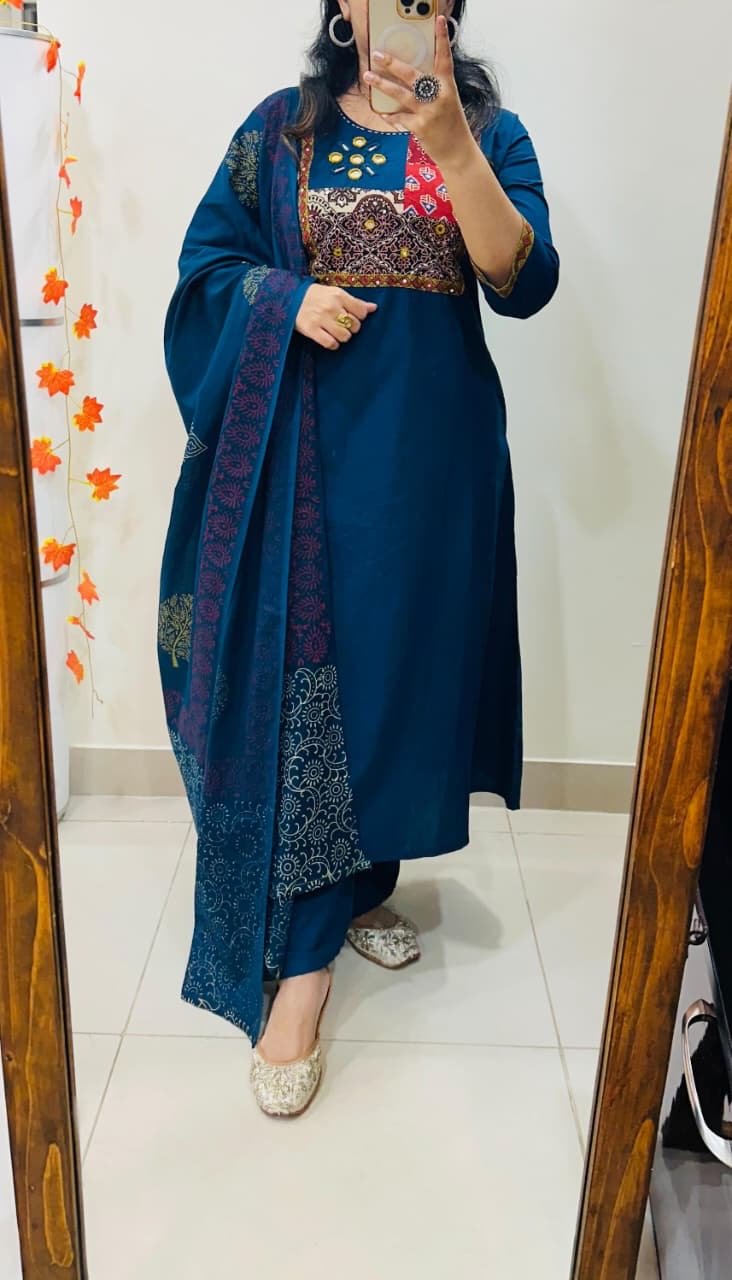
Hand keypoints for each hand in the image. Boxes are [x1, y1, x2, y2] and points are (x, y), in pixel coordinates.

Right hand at [295, 283, 377, 350]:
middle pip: (355, 326)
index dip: (359, 317)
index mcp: (338, 295)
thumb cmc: (314, 296)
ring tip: (335, 332)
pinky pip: (331, 343)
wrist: (288, 297)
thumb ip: (354, 302)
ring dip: (342, 337)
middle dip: (351, 328)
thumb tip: (374, 308)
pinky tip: (330, 340)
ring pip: (345, 336)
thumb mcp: (334, 293)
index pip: (361, 312)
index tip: (352, 317)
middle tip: (342, 325)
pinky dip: (333, 344)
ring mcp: (321, 319)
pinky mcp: (311, 330)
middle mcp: (331, 306)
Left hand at [364, 14, 471, 166]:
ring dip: (382, 85)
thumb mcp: (448, 101)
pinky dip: (389, 115)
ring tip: (368, 77)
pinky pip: (399, 118)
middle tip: (377, 55)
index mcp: (447, 86)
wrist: (458, 151)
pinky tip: (381, 112)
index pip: (445, 58)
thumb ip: (433, 87)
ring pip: (401, 94)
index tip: (439, 20)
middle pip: (412, 75)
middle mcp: (439, 96)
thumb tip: (410, 76)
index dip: (442, 38)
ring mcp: (429, 112)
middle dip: (392, 64)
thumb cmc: (451, 124)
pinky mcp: (420, 127)